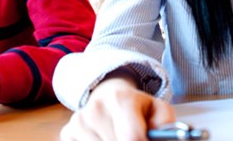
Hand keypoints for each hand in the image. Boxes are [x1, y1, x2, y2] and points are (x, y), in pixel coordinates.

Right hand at [60, 77, 174, 140]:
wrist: (109, 96)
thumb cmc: (137, 109)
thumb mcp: (157, 109)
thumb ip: (165, 122)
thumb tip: (161, 135)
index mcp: (121, 100)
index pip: (132, 139)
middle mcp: (96, 108)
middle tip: (135, 140)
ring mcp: (79, 121)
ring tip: (120, 137)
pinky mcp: (67, 133)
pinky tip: (104, 139)